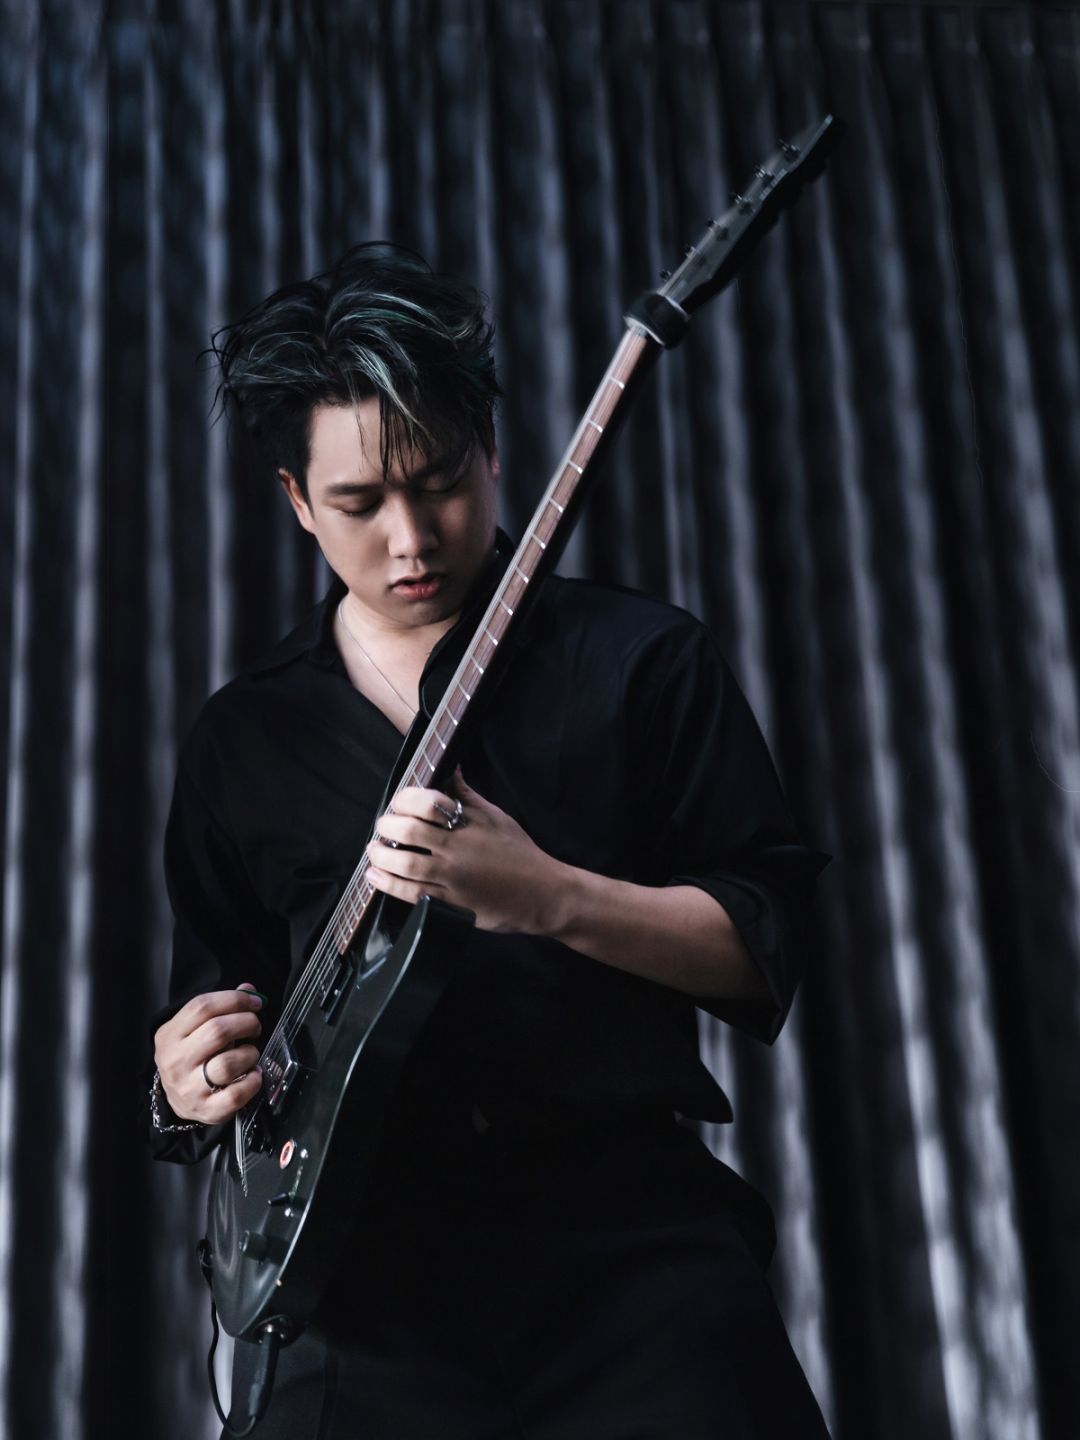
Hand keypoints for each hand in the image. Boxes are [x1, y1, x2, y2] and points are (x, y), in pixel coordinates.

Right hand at [153, 982, 264, 1122]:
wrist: (177, 1099)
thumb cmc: (191, 1057)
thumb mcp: (195, 1029)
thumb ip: (219, 1008)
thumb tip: (248, 990)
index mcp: (170, 1035)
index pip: (202, 1007)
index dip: (235, 1000)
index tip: (254, 1003)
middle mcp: (176, 1061)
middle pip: (218, 1031)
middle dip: (246, 1023)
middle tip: (255, 1026)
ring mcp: (189, 1088)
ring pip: (228, 1063)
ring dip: (250, 1053)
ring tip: (251, 1053)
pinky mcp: (206, 1109)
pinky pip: (236, 1094)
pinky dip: (253, 1081)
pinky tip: (254, 1074)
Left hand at [366, 770, 564, 934]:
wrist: (543, 894)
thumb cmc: (520, 852)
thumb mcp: (495, 816)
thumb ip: (466, 794)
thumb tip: (449, 768)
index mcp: (469, 823)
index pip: (427, 803)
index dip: (405, 799)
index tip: (399, 803)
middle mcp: (458, 849)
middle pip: (409, 831)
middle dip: (387, 825)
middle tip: (382, 825)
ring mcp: (453, 879)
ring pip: (405, 863)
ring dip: (381, 855)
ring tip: (373, 850)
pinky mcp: (450, 904)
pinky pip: (411, 894)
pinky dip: (388, 884)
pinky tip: (376, 876)